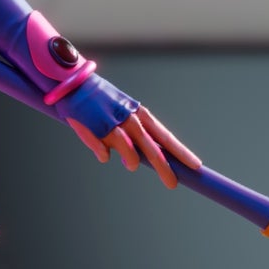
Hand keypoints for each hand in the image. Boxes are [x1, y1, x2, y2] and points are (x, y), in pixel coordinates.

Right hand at [71, 105, 200, 188]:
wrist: (73, 84)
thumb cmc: (99, 101)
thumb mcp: (122, 113)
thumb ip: (131, 137)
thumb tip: (132, 161)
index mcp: (141, 115)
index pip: (166, 137)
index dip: (181, 152)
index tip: (195, 165)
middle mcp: (132, 121)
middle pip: (155, 151)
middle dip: (166, 169)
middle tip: (173, 184)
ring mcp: (115, 127)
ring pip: (130, 157)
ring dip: (129, 162)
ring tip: (125, 161)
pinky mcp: (97, 133)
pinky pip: (103, 155)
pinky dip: (102, 153)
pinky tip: (98, 144)